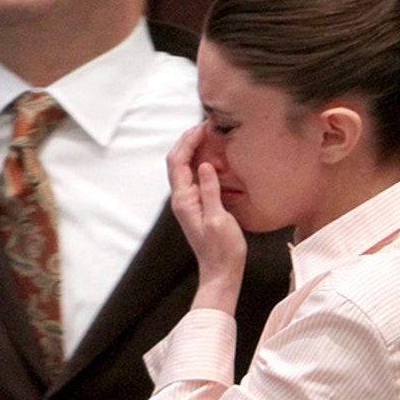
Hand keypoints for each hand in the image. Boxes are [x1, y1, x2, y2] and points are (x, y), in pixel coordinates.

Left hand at [167, 125, 245, 313]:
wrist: (221, 273)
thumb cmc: (222, 250)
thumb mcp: (219, 219)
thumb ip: (210, 191)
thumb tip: (205, 164)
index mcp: (184, 200)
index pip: (177, 162)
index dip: (187, 141)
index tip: (203, 127)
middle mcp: (181, 199)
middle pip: (177, 161)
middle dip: (188, 141)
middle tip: (206, 126)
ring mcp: (188, 202)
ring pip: (184, 168)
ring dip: (193, 150)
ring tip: (210, 136)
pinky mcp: (197, 206)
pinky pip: (193, 178)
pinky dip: (200, 162)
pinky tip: (213, 158)